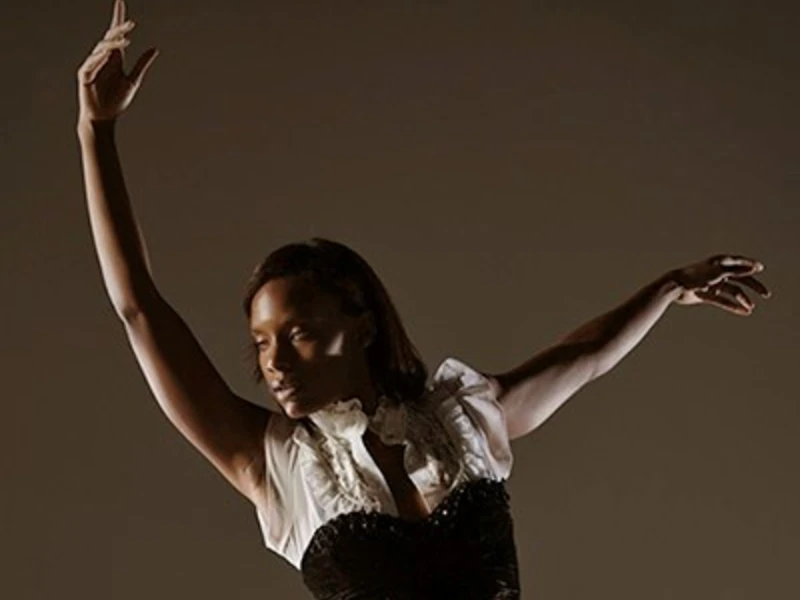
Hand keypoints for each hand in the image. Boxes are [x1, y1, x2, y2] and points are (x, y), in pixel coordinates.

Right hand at [76, 0, 157, 124]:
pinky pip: (91, 64)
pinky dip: (99, 58)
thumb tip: (155, 48)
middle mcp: (102, 58)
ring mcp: (92, 66)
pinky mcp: (84, 76)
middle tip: (131, 24)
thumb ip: (142, 64)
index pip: (116, 34)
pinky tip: (107, 54)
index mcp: (114, 58)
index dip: (118, 18)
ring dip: (113, 43)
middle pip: (110, 38)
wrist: (104, 117)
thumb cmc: (116, 100)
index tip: (121, 2)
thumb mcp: (133, 81)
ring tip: (126, 39)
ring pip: (101, 49)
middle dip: (119, 30)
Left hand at [670, 254, 770, 314]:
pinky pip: (723, 301)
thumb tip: (754, 267)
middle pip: (740, 279)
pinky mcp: (707, 295)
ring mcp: (712, 285)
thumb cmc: (696, 276)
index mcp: (719, 262)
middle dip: (753, 286)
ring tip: (751, 306)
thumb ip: (737, 270)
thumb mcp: (719, 272)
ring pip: (732, 292)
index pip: (739, 262)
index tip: (760, 267)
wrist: (676, 287)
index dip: (750, 265)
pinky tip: (743, 311)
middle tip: (766, 293)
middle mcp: (717, 273)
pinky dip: (733, 306)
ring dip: (742, 299)